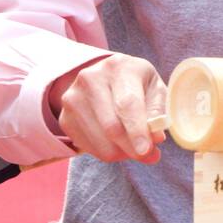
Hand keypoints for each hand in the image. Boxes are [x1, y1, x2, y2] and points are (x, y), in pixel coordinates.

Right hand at [49, 52, 167, 163]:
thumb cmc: (135, 84)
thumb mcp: (154, 88)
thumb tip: (155, 138)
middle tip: (149, 155)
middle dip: (132, 148)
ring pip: (101, 142)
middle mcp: (91, 78)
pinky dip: (107, 153)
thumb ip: (157, 112)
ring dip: (122, 153)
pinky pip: (88, 148)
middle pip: (112, 126)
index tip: (146, 151)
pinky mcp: (65, 117)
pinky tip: (115, 142)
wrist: (104, 78)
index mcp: (118, 67)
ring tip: (133, 145)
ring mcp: (73, 98)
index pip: (127, 103)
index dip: (137, 130)